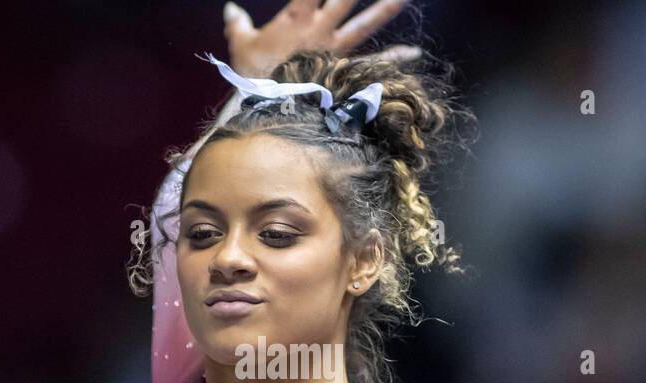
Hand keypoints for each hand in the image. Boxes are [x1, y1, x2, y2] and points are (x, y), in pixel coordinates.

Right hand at [223, 0, 421, 76]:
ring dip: (387, 9)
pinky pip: (372, 63)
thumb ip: (238, 24)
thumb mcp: (241, 46)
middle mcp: (320, 29)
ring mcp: (336, 50)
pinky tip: (414, 51)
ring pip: (366, 24)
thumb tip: (231, 9)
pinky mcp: (343, 71)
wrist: (269, 109)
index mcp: (296, 19)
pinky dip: (394, 58)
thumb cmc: (253, 76)